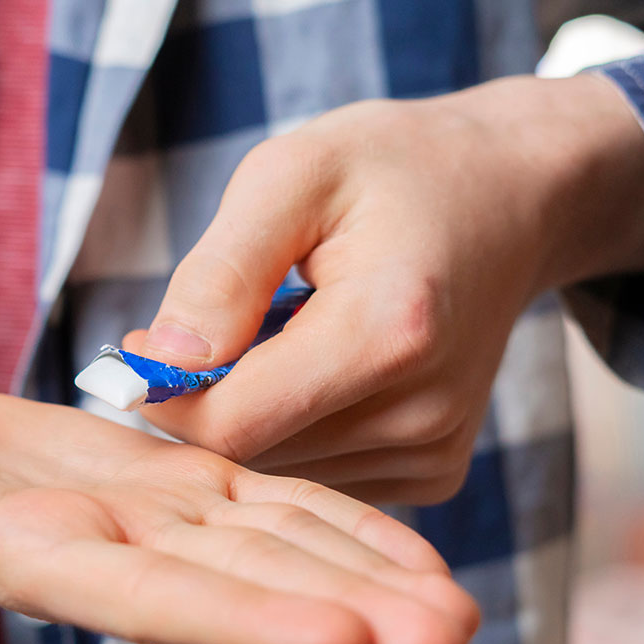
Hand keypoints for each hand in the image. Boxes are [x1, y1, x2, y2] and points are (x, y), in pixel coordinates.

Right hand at [0, 381, 478, 643]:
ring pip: (277, 549)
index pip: (145, 592)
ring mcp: (154, 522)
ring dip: (370, 577)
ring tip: (460, 607)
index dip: (238, 613)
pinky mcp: (174, 489)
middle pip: (240, 587)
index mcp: (34, 549)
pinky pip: (271, 507)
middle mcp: (114, 550)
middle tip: (457, 634)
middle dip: (344, 612)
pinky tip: (408, 550)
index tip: (343, 632)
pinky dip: (339, 527)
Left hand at [127, 74, 643, 502]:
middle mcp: (422, 412)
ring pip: (280, 473)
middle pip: (253, 455)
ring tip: (271, 333)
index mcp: (388, 332)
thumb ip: (221, 271)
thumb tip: (158, 360)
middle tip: (201, 327)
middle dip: (202, 402)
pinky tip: (309, 365)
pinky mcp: (437, 468)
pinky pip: (320, 474)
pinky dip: (291, 428)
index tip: (133, 349)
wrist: (510, 193)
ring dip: (248, 413)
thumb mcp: (292, 175)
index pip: (232, 425)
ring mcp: (435, 448)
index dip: (163, 397)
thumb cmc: (394, 169)